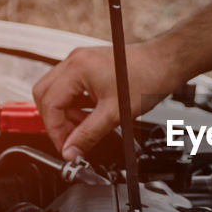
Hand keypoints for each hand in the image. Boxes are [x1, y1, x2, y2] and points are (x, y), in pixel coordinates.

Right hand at [32, 42, 179, 159]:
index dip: (55, 130)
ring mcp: (80, 61)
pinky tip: (88, 117)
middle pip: (45, 95)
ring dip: (65, 114)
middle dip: (55, 121)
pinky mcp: (87, 65)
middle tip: (71, 140)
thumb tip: (71, 151)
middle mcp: (74, 60)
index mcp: (77, 68)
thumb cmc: (148, 79)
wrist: (165, 62)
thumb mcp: (116, 114)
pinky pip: (68, 87)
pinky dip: (74, 105)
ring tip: (83, 129)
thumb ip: (89, 135)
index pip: (50, 104)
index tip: (66, 147)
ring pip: (55, 92)